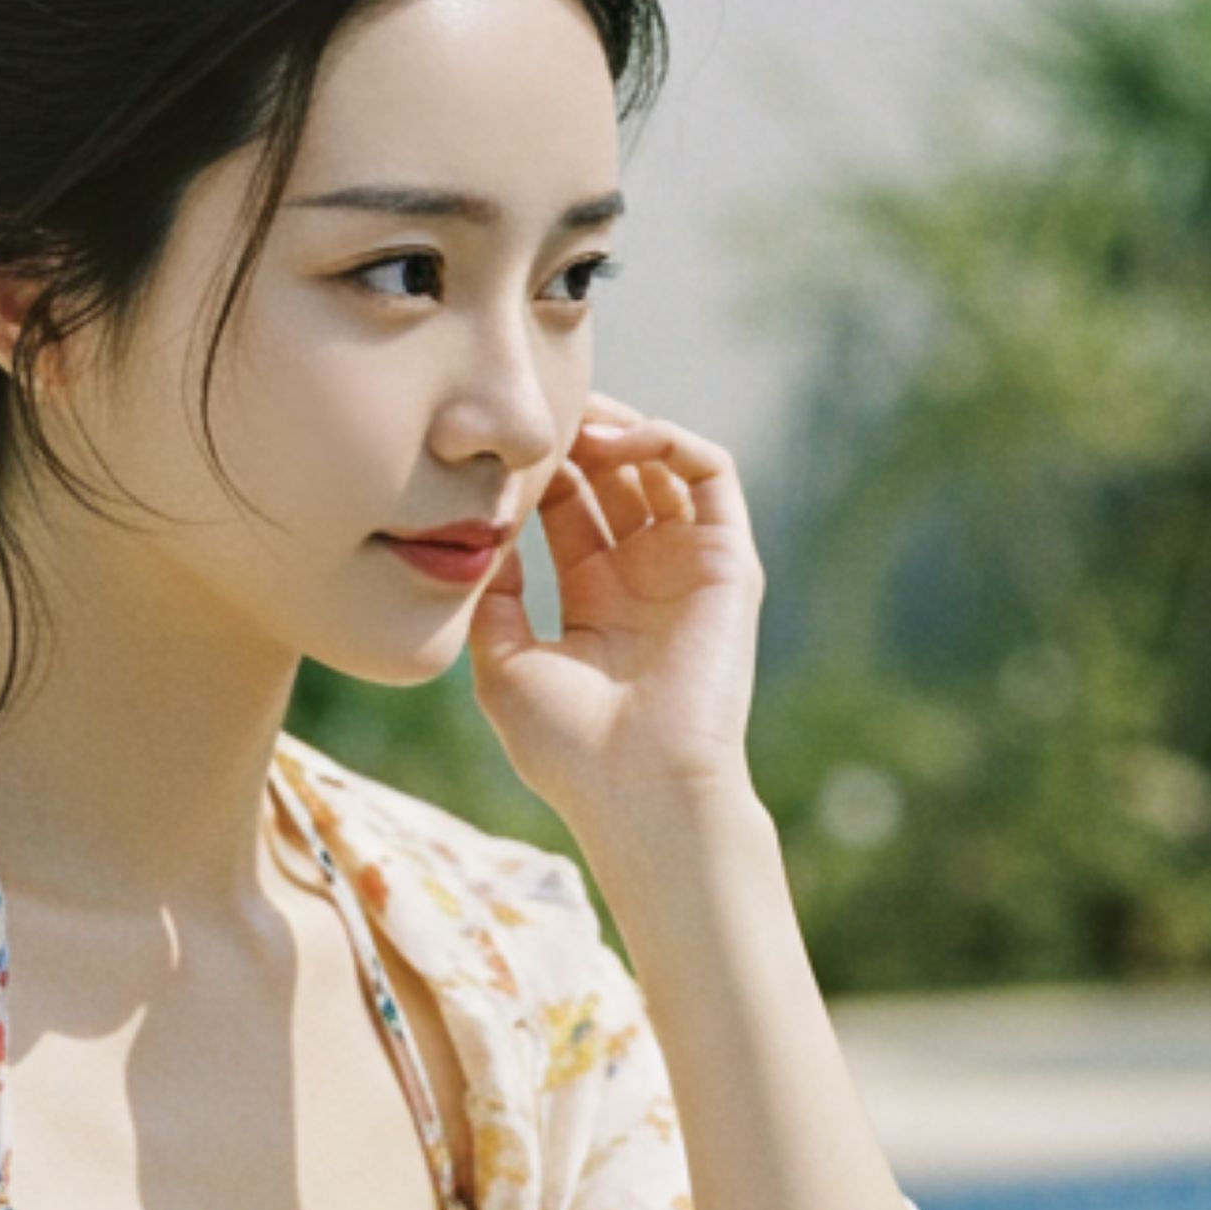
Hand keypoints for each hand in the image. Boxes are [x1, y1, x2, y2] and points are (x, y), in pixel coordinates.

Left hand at [468, 398, 765, 835]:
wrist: (641, 792)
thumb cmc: (569, 749)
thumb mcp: (504, 667)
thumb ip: (493, 599)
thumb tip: (482, 535)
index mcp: (595, 598)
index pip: (568, 504)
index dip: (539, 467)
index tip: (501, 449)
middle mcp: (645, 577)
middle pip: (614, 475)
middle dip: (579, 436)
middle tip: (544, 417)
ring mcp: (688, 567)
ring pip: (664, 464)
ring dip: (624, 431)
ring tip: (586, 427)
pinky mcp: (728, 563)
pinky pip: (713, 475)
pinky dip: (674, 441)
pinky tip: (628, 442)